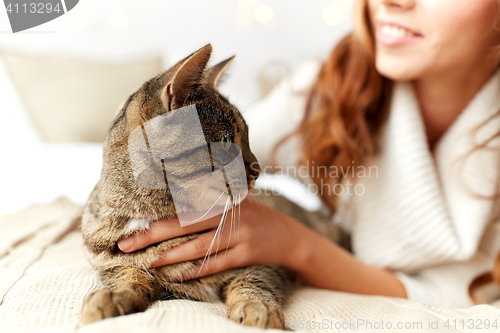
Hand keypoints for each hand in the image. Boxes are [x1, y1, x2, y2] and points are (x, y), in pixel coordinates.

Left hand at [117, 196, 312, 279]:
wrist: (289, 236)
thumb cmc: (255, 217)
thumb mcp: (237, 200)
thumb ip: (210, 199)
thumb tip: (174, 203)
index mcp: (224, 197)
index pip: (185, 204)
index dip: (158, 211)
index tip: (133, 218)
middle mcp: (230, 213)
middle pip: (184, 224)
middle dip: (152, 234)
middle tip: (126, 243)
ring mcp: (239, 234)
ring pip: (197, 246)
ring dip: (169, 255)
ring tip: (147, 260)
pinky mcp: (246, 254)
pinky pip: (216, 264)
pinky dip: (196, 270)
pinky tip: (178, 275)